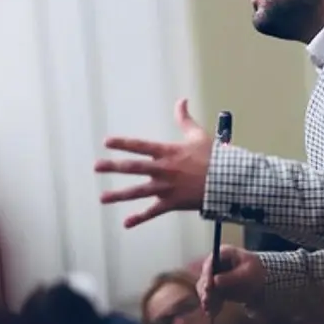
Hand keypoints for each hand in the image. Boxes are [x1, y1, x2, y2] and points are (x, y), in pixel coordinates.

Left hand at [95, 99, 213, 227]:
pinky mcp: (172, 203)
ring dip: (119, 195)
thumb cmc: (214, 157)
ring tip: (102, 198)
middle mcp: (164, 169)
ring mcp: (167, 188)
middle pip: (134, 167)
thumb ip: (185, 119)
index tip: (107, 142)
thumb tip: (182, 100)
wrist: (227, 180)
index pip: (141, 146)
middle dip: (113, 167)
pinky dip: (140, 218)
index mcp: (168, 152)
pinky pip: (153, 212)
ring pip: (138, 192)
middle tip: (97, 166)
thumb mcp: (198, 135)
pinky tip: (126, 224)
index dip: (123, 143)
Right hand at [197, 245, 264, 313]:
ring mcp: (215, 276)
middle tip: (207, 300)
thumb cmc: (257, 271)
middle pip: (205, 276)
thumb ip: (231, 277)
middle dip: (205, 290)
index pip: (210, 262)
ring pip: (205, 288)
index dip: (207, 274)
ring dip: (207, 299)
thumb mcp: (247, 273)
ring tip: (211, 309)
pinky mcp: (216, 288)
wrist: (263, 281)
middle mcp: (217, 264)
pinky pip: (210, 296)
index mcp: (225, 254)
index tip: (208, 287)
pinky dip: (212, 304)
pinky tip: (213, 312)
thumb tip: (215, 280)